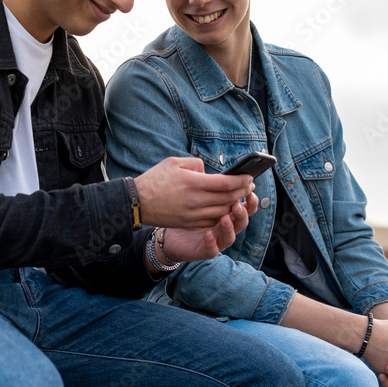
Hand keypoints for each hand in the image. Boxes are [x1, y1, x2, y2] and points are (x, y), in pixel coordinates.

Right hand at [134, 156, 254, 228]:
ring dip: (235, 204)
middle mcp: (195, 200)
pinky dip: (222, 215)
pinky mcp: (189, 223)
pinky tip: (226, 208)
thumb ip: (196, 165)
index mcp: (193, 182)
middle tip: (250, 185)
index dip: (241, 180)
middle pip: (228, 198)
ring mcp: (193, 214)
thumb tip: (209, 172)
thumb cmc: (155, 179)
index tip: (249, 177)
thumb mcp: (174, 162)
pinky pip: (212, 220)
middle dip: (242, 192)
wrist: (137, 202)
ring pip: (222, 211)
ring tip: (241, 196)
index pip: (226, 183)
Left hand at [160, 192, 258, 260]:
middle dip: (243, 213)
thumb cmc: (186, 212)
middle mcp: (225, 228)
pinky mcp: (204, 251)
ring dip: (230, 227)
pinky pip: (212, 250)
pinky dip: (212, 242)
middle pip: (242, 222)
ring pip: (230, 237)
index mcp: (227, 213)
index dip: (249, 199)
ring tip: (225, 218)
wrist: (171, 234)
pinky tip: (208, 233)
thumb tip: (210, 170)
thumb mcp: (198, 196)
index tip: (250, 188)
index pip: (245, 206)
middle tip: (238, 204)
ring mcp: (217, 240)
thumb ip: (206, 185)